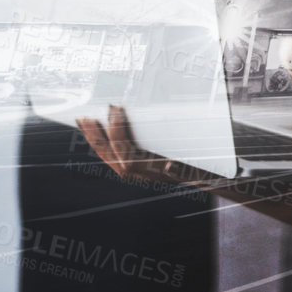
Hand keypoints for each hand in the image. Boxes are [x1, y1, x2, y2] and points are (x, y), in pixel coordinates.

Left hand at [75, 105, 226, 190]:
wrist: (206, 181)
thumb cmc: (203, 169)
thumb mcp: (200, 168)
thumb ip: (186, 170)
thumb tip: (171, 166)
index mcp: (151, 171)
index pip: (125, 152)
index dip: (117, 131)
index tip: (115, 110)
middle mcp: (139, 174)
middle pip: (110, 155)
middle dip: (96, 135)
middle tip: (86, 115)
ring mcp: (135, 171)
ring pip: (108, 156)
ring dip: (95, 139)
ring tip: (84, 122)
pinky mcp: (135, 167)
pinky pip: (112, 156)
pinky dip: (103, 143)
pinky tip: (99, 132)